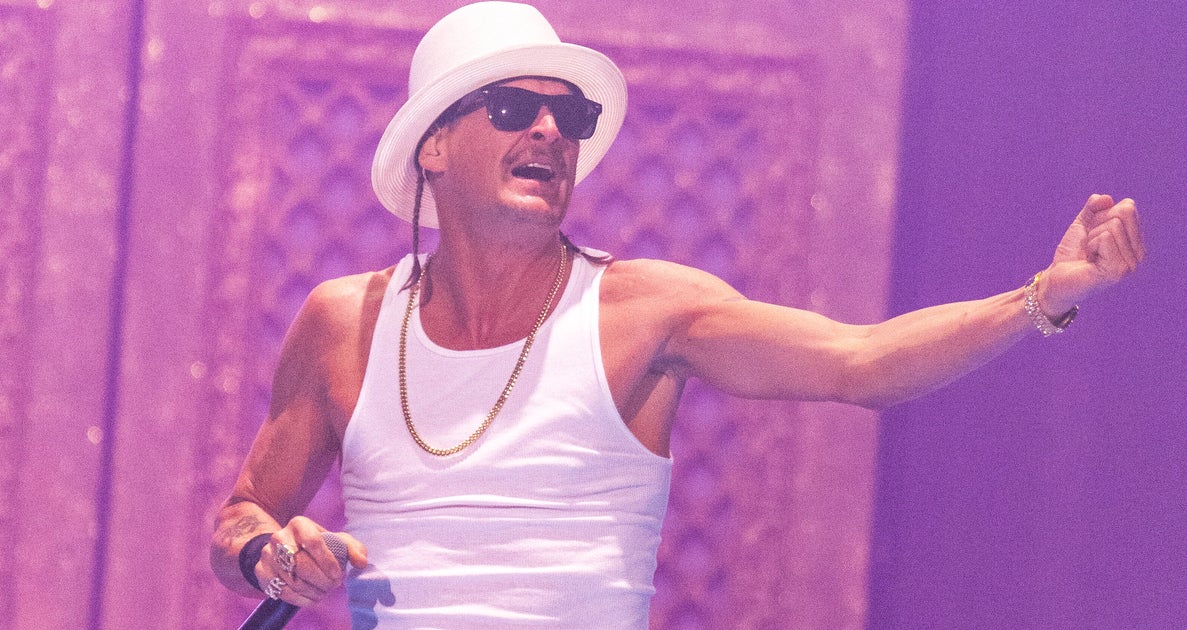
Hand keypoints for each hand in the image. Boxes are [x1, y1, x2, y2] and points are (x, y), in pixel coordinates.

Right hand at [257, 516, 367, 606]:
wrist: (282, 549)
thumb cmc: (316, 545)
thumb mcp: (335, 541)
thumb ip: (352, 548)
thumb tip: (361, 562)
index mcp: (299, 524)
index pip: (313, 542)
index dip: (327, 562)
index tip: (338, 575)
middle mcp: (280, 537)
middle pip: (302, 565)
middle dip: (322, 580)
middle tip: (333, 586)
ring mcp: (267, 555)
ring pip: (292, 581)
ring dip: (313, 591)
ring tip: (324, 592)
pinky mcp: (261, 572)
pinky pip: (282, 591)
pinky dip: (301, 599)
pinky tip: (313, 599)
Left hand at [1040, 194, 1144, 314]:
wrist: (1055, 278)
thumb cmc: (1071, 253)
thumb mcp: (1083, 224)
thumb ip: (1094, 208)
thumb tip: (1106, 198)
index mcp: (1135, 241)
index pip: (1128, 207)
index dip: (1102, 214)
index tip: (1093, 233)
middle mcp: (1139, 254)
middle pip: (1124, 213)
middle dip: (1098, 223)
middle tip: (1090, 244)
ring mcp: (1131, 263)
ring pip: (1114, 225)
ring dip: (1093, 237)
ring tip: (1089, 254)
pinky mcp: (1118, 270)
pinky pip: (1105, 237)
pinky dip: (1091, 244)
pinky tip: (1089, 260)